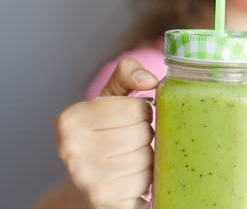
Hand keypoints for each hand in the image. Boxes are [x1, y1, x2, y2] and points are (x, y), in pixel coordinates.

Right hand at [56, 59, 157, 208]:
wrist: (81, 189)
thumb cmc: (101, 138)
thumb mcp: (108, 101)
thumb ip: (127, 76)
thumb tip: (150, 79)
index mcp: (71, 119)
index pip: (137, 109)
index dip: (143, 113)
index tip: (132, 120)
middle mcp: (72, 149)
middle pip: (144, 134)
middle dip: (146, 137)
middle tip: (131, 143)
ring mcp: (86, 179)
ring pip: (147, 159)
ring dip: (147, 160)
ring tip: (129, 161)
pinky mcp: (104, 201)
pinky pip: (146, 184)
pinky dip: (145, 182)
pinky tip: (129, 180)